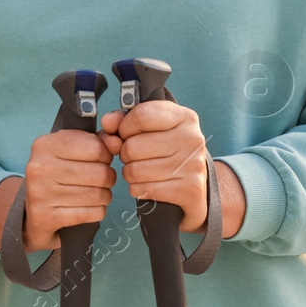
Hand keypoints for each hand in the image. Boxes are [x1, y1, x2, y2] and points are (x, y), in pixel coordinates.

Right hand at [19, 130, 115, 250]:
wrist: (34, 208)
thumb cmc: (57, 172)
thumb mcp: (71, 149)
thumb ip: (98, 141)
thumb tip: (117, 142)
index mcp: (45, 145)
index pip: (95, 147)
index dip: (105, 155)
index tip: (99, 160)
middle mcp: (40, 167)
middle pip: (100, 173)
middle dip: (107, 178)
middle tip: (99, 180)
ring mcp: (42, 193)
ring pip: (99, 195)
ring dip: (104, 195)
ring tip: (94, 193)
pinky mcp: (48, 217)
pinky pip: (93, 213)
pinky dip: (97, 211)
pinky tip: (87, 207)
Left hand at [100, 101, 209, 232]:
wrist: (198, 188)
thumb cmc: (168, 152)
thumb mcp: (151, 129)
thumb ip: (124, 121)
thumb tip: (107, 123)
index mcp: (184, 118)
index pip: (141, 115)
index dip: (125, 127)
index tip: (127, 134)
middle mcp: (192, 139)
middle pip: (132, 146)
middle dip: (125, 154)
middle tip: (138, 157)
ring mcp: (192, 165)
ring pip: (133, 170)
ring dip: (130, 173)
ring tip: (143, 171)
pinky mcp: (189, 190)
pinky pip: (142, 189)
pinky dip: (138, 189)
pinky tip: (149, 185)